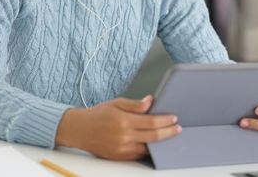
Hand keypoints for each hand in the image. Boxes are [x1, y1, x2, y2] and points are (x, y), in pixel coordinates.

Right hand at [55, 95, 180, 159]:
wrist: (79, 129)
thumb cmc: (98, 114)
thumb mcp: (116, 103)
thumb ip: (135, 104)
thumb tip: (150, 101)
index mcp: (123, 121)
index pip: (151, 122)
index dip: (165, 121)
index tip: (174, 118)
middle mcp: (123, 136)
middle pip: (153, 136)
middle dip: (168, 132)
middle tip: (178, 128)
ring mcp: (121, 149)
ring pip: (147, 148)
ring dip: (160, 143)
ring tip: (169, 136)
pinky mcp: (118, 156)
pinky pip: (138, 155)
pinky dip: (148, 150)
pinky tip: (154, 144)